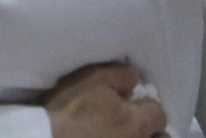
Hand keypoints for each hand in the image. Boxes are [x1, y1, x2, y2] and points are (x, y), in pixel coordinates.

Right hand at [43, 62, 165, 137]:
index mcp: (138, 123)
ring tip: (122, 132)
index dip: (148, 104)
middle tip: (137, 124)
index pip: (159, 113)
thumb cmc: (71, 107)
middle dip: (154, 131)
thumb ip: (122, 74)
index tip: (134, 101)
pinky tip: (107, 136)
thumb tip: (136, 78)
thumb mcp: (94, 78)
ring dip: (141, 137)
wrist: (46, 136)